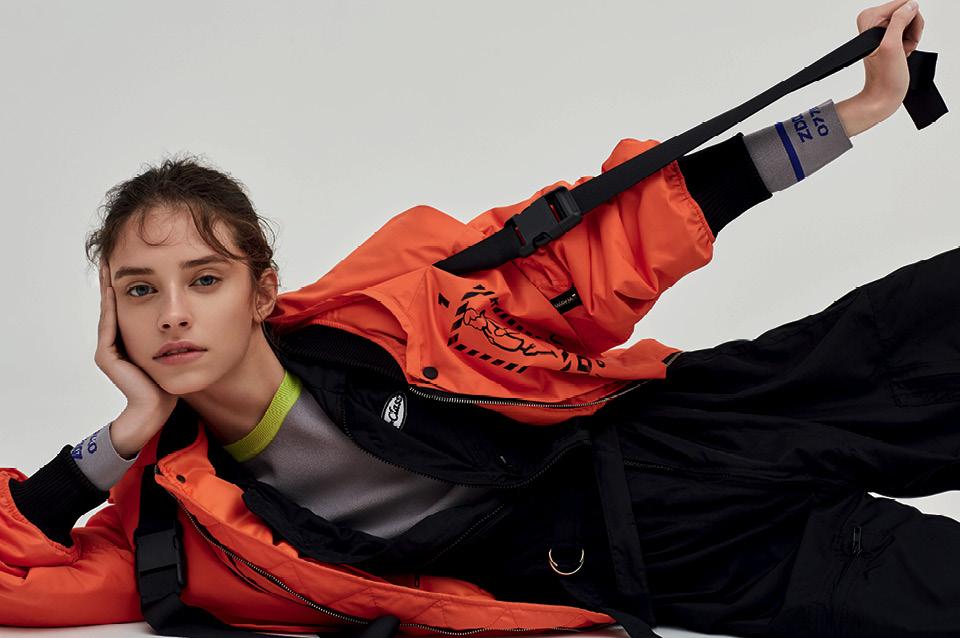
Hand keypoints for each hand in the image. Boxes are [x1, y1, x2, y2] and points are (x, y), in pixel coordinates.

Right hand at [96, 261, 176, 436]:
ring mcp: (109, 349)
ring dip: (108, 288)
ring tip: (109, 265)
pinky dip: (110, 307)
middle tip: (113, 254)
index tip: (133, 261)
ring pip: (109, 311)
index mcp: (132, 338)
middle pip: (114, 304)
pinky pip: (108, 326)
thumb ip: (174, 332)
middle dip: (114, 280)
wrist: (158, 407)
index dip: (130, 284)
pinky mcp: (107, 356)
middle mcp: (117, 342)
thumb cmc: (170, 381)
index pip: (129, 305)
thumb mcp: (174, 349)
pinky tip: (113, 290)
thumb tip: (191, 314)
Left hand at [855, 0, 924, 120]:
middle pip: (906, 12)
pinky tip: (903, 54)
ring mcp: (880, 32)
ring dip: (911, 37)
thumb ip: (899, 21)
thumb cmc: (884, 78)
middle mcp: (872, 23)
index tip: (903, 37)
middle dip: (911, 30)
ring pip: (909, 22)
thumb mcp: (893, 46)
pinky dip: (909, 42)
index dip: (909, 21)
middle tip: (903, 47)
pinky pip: (908, 32)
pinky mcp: (887, 39)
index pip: (901, 4)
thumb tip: (909, 5)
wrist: (882, 97)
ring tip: (902, 52)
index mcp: (868, 20)